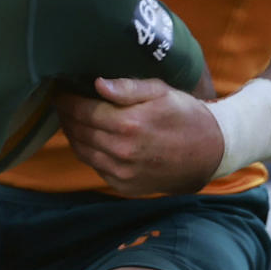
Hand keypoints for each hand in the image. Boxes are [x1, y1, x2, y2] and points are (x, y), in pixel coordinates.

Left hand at [55, 76, 223, 195]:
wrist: (210, 152)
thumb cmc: (185, 115)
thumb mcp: (161, 92)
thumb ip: (128, 87)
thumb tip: (98, 84)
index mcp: (129, 124)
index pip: (83, 110)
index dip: (67, 100)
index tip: (60, 90)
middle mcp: (122, 151)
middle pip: (79, 131)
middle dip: (67, 115)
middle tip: (62, 103)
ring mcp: (122, 172)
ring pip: (83, 151)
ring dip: (73, 134)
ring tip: (71, 119)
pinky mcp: (125, 186)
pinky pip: (95, 167)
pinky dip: (88, 152)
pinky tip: (89, 139)